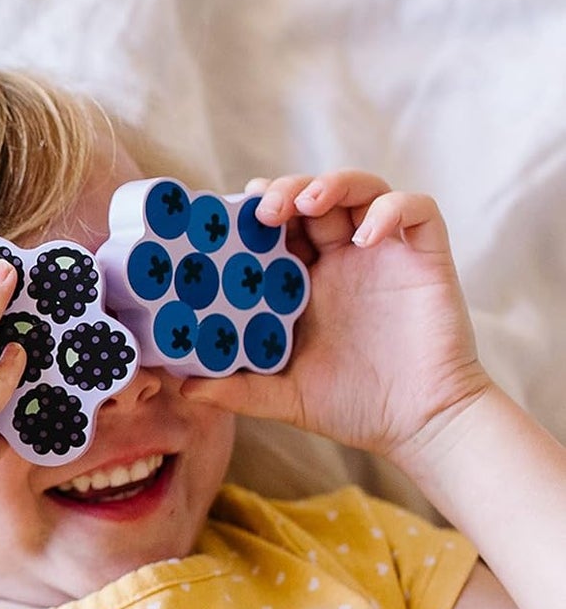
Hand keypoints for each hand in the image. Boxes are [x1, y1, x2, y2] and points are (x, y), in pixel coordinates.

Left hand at [179, 171, 492, 462]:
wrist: (418, 425)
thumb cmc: (351, 408)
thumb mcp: (283, 398)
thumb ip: (237, 389)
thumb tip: (183, 387)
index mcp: (305, 284)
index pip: (276, 230)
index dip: (253, 214)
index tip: (225, 220)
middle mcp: (342, 261)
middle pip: (312, 198)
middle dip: (286, 190)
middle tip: (262, 208)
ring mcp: (383, 254)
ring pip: (361, 189)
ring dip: (332, 183)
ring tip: (306, 204)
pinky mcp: (425, 257)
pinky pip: (417, 209)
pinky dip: (391, 209)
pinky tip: (365, 237)